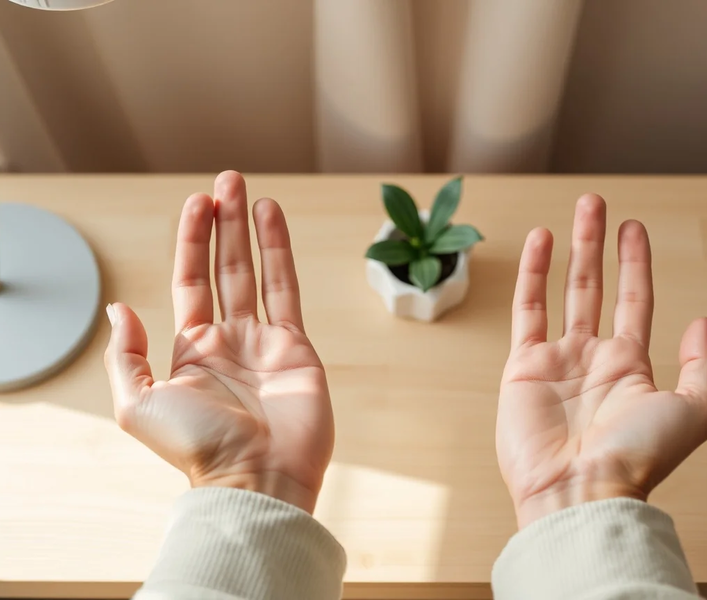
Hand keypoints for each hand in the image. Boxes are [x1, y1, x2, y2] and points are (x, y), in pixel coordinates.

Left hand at [104, 171, 332, 513]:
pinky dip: (280, 252)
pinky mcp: (296, 345)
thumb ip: (125, 355)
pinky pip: (286, 289)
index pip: (189, 281)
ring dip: (251, 230)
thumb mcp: (138, 403)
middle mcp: (228, 340)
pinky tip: (273, 219)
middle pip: (223, 268)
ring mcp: (265, 341)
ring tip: (247, 190)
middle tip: (225, 182)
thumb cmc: (197, 447)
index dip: (191, 241)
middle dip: (222, 225)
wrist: (257, 477)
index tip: (197, 202)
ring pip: (256, 272)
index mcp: (191, 350)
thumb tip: (119, 309)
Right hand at [497, 194, 706, 527]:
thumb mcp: (693, 411)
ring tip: (572, 213)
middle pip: (595, 287)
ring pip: (562, 291)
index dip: (635, 263)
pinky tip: (540, 242)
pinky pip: (527, 310)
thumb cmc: (637, 456)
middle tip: (596, 204)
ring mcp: (556, 360)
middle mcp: (592, 358)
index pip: (634, 301)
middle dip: (597, 244)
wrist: (580, 489)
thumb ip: (701, 365)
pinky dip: (532, 274)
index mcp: (630, 367)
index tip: (632, 228)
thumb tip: (703, 322)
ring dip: (568, 250)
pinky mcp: (522, 366)